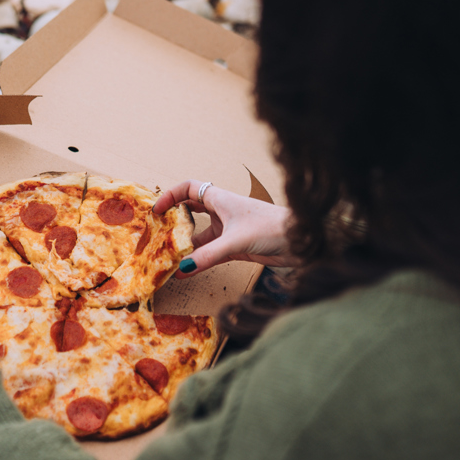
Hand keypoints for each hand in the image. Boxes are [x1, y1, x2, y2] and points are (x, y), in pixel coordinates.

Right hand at [153, 180, 295, 276]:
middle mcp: (222, 212)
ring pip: (200, 234)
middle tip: (158, 231)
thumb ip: (208, 256)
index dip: (171, 196)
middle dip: (174, 219)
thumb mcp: (236, 241)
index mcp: (221, 199)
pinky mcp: (235, 247)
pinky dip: (198, 259)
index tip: (157, 210)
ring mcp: (228, 230)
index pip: (189, 189)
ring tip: (167, 255)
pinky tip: (187, 270)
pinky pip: (210, 251)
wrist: (302, 242)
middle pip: (191, 210)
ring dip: (186, 243)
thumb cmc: (272, 228)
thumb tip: (181, 269)